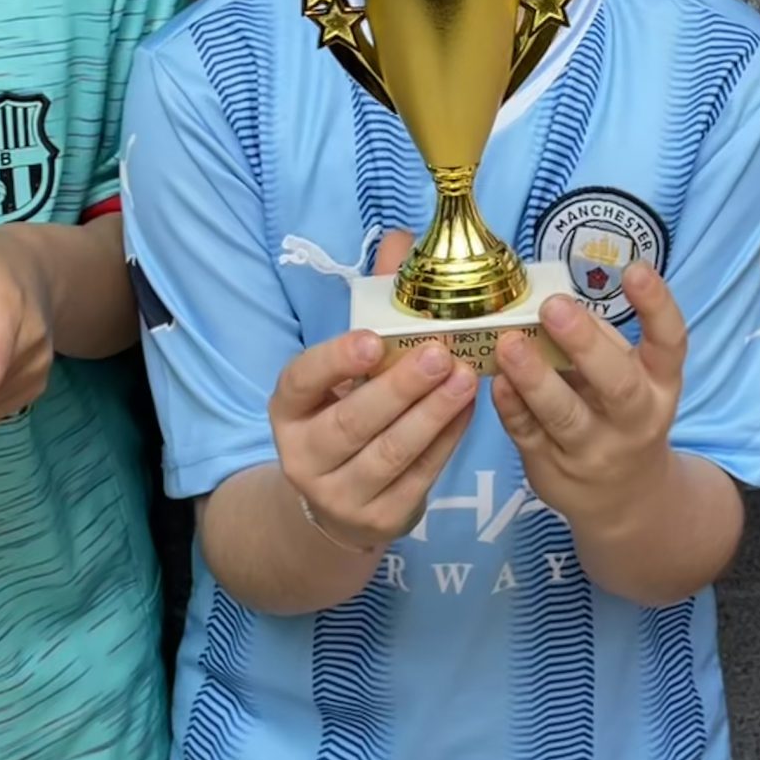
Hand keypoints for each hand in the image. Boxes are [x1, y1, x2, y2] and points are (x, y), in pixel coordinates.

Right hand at [272, 230, 475, 551]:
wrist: (337, 502)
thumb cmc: (346, 411)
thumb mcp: (346, 367)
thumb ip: (373, 304)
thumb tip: (399, 239)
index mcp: (288, 410)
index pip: (300, 381)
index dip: (335, 361)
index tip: (373, 340)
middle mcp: (304, 456)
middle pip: (352, 422)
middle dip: (399, 388)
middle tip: (441, 352)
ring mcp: (341, 495)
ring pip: (390, 454)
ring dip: (432, 415)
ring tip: (467, 378)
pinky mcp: (381, 521)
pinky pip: (420, 477)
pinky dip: (448, 441)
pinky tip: (471, 409)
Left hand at [491, 264, 683, 532]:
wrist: (625, 500)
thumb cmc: (622, 414)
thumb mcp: (632, 378)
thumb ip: (601, 343)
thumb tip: (550, 296)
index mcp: (660, 384)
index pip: (670, 343)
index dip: (657, 306)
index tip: (636, 269)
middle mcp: (635, 419)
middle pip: (618, 385)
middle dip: (586, 345)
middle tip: (554, 307)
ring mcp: (593, 449)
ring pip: (566, 416)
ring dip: (536, 379)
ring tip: (510, 343)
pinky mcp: (553, 469)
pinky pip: (528, 436)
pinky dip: (512, 408)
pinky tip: (498, 382)